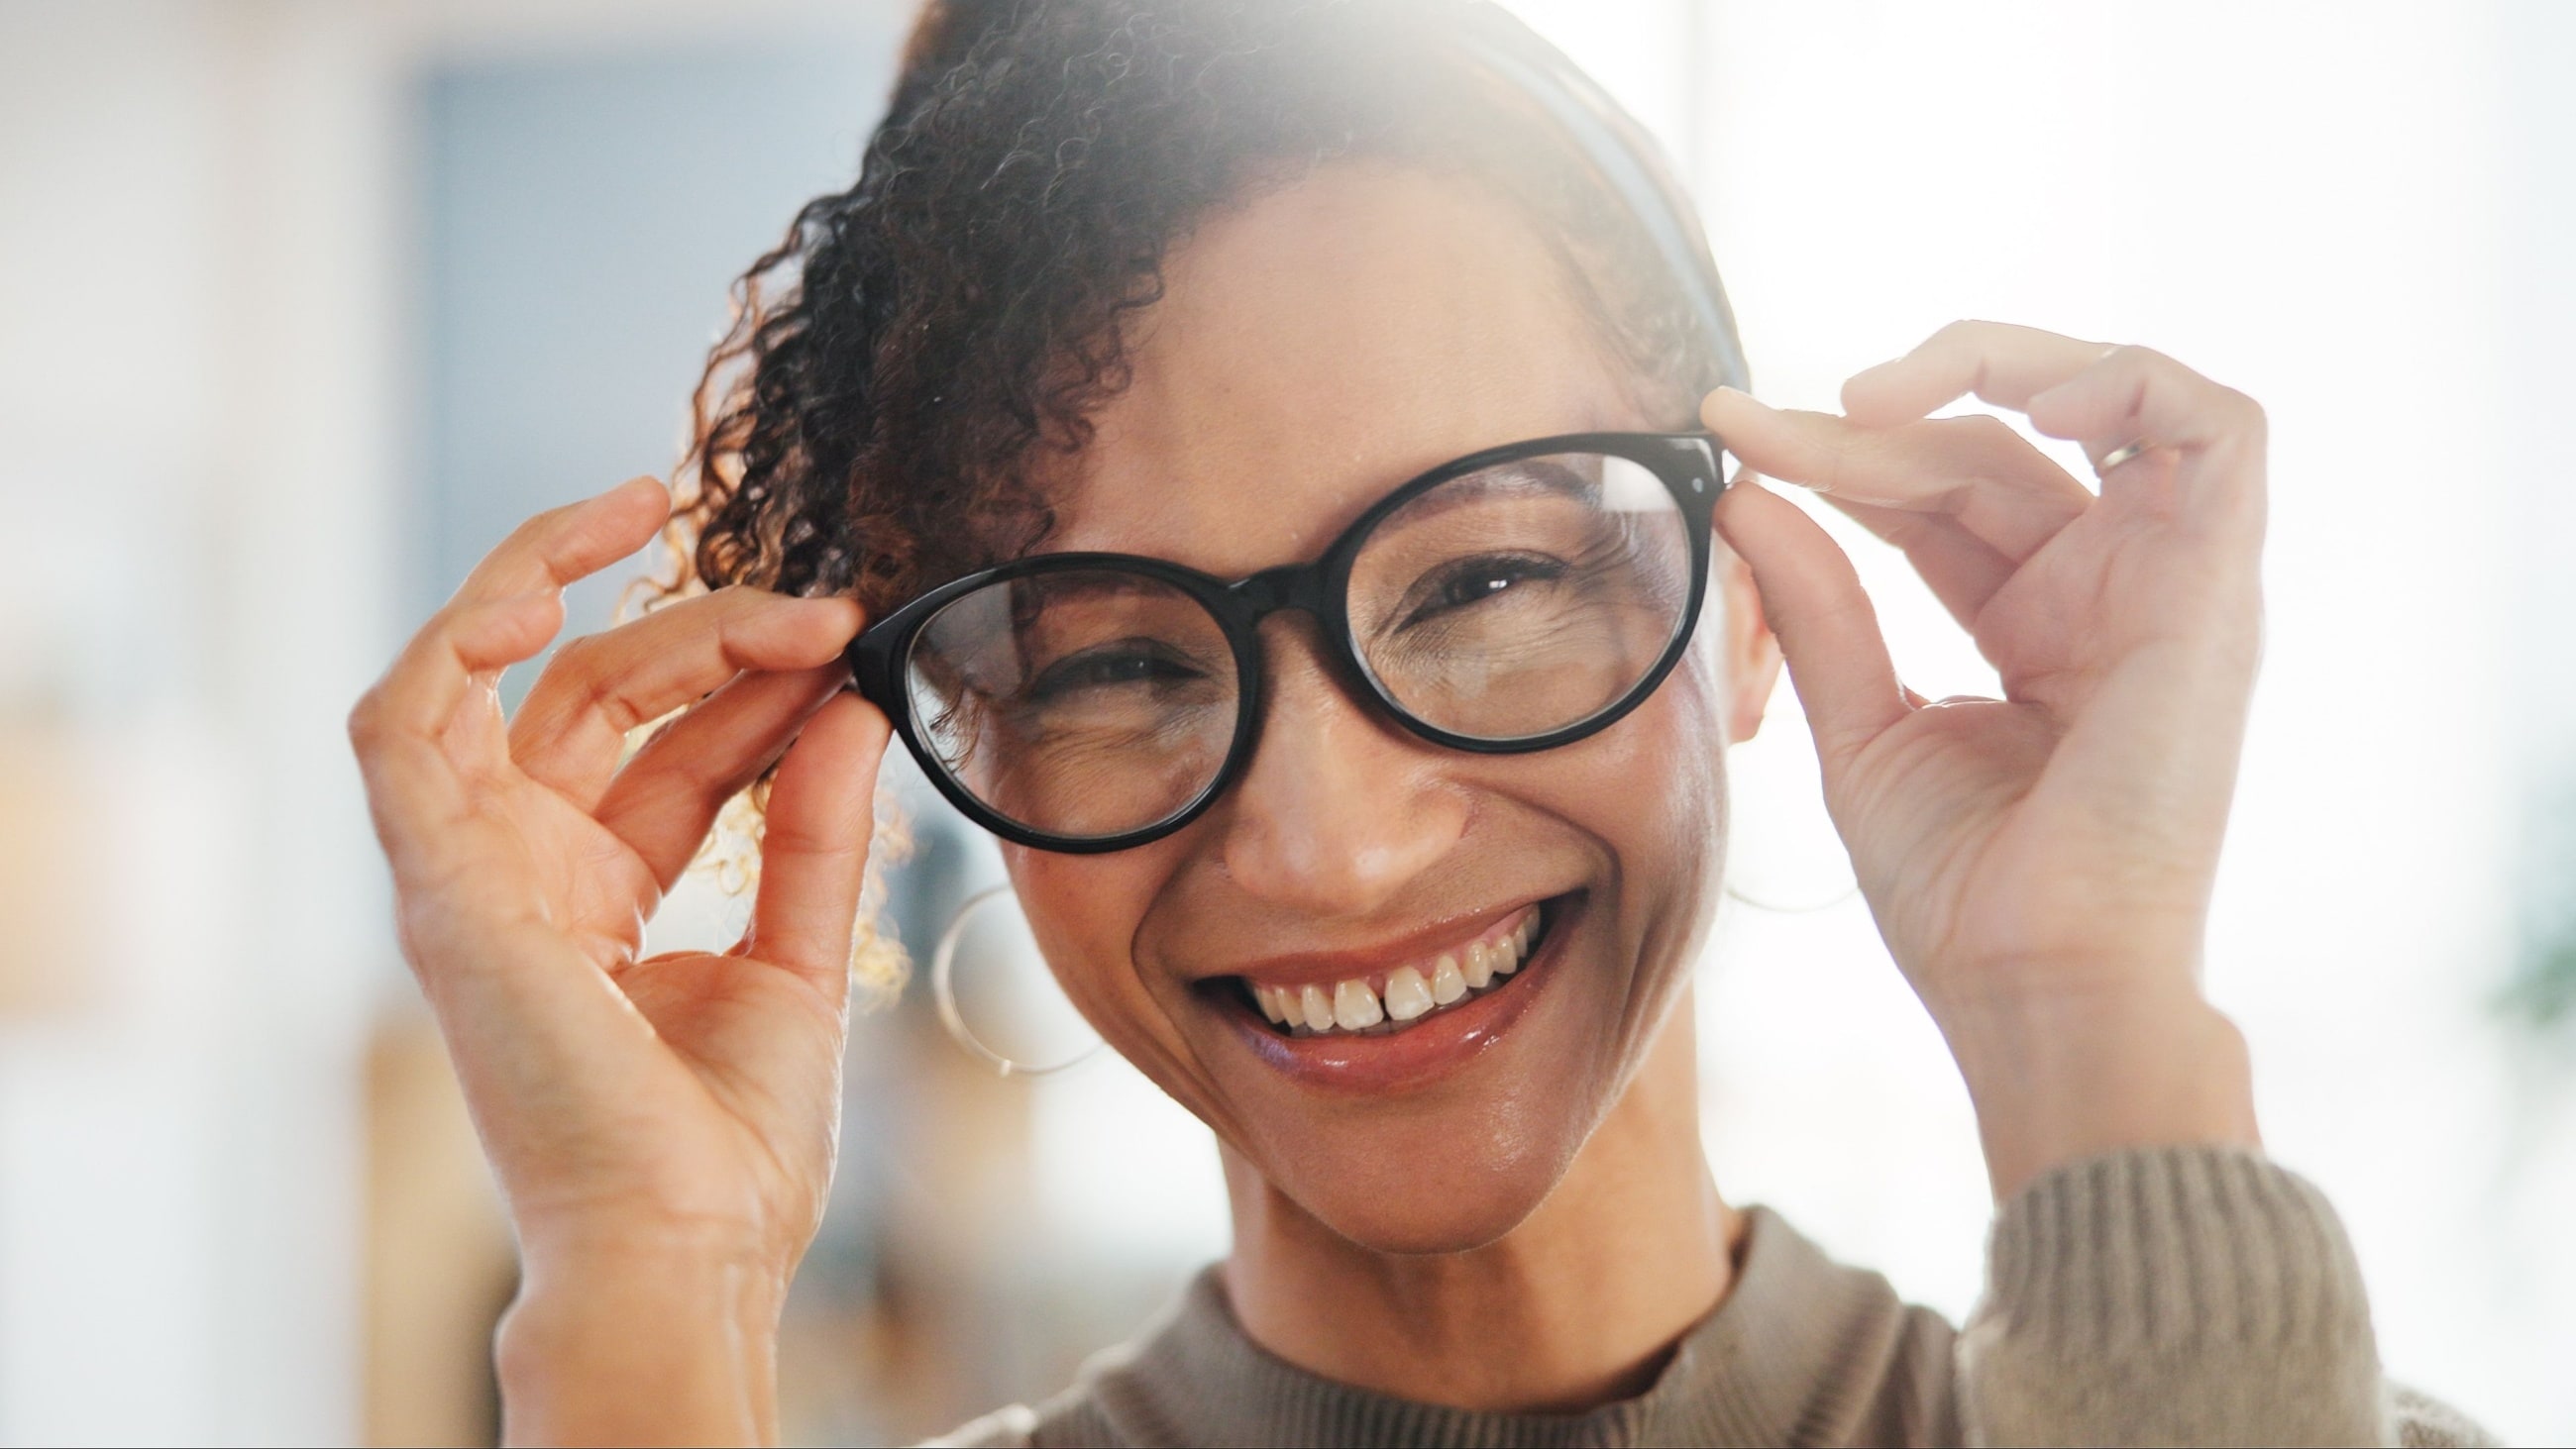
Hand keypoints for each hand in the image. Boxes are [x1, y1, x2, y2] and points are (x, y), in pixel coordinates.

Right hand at [347, 477, 885, 1443]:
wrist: (688, 1245)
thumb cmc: (731, 1148)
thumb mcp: (799, 956)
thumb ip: (816, 829)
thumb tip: (854, 705)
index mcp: (597, 894)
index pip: (664, 740)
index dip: (749, 674)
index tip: (846, 635)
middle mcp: (524, 874)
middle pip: (591, 692)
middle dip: (702, 626)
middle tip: (818, 604)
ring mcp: (470, 878)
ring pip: (488, 678)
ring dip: (561, 583)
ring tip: (653, 513)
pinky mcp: (438, 889)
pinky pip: (398, 727)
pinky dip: (452, 640)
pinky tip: (541, 586)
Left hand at [1706, 321, 2265, 1197]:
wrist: (2033, 984)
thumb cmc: (1962, 893)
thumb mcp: (1861, 725)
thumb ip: (1818, 604)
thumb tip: (1747, 491)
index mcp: (2035, 628)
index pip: (1936, 496)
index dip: (1836, 455)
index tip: (1729, 434)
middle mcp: (2109, 592)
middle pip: (1989, 452)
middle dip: (1862, 431)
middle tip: (1756, 430)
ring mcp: (2169, 584)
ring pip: (2103, 405)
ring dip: (1992, 368)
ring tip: (1870, 397)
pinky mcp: (2218, 588)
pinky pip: (2219, 428)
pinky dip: (2125, 382)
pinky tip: (2015, 398)